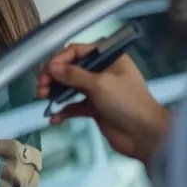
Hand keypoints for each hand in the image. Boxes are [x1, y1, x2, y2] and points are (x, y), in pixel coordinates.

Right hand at [37, 44, 170, 164]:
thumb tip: (51, 68)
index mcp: (108, 58)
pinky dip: (63, 111)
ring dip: (55, 92)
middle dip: (53, 77)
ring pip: (70, 87)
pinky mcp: (95, 108)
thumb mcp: (100, 84)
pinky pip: (74, 106)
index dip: (59, 60)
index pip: (77, 51)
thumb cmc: (127, 103)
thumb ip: (74, 75)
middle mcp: (102, 71)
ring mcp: (98, 90)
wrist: (145, 135)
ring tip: (42, 100)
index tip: (46, 72)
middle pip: (71, 68)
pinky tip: (54, 118)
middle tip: (40, 88)